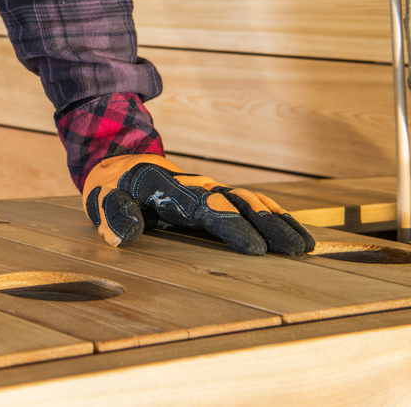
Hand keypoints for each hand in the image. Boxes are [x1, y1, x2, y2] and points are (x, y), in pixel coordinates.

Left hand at [82, 154, 314, 255]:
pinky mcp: (217, 196)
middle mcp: (197, 186)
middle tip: (295, 249)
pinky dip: (275, 216)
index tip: (255, 249)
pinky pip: (250, 204)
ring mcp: (210, 189)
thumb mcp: (104, 199)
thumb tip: (121, 237)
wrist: (122, 162)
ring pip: (250, 202)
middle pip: (238, 204)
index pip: (206, 209)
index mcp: (171, 188)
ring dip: (278, 221)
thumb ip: (114, 215)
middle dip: (268, 225)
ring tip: (305, 245)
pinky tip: (296, 233)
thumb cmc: (114, 187)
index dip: (231, 227)